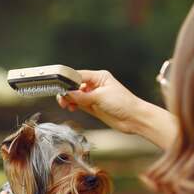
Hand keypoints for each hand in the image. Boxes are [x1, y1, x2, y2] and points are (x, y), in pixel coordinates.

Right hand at [56, 69, 177, 149]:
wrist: (134, 118)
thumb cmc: (123, 103)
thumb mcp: (100, 97)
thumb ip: (82, 96)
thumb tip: (67, 94)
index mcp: (99, 77)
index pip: (79, 75)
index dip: (68, 80)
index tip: (59, 86)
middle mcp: (96, 85)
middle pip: (76, 85)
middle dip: (67, 91)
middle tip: (62, 98)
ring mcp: (95, 96)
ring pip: (76, 95)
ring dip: (69, 99)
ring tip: (65, 104)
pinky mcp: (94, 107)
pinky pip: (80, 104)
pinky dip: (74, 105)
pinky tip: (71, 108)